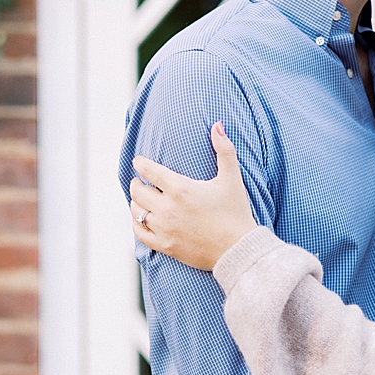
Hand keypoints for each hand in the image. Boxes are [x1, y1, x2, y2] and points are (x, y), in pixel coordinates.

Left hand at [130, 122, 257, 270]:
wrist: (239, 249)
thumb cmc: (236, 212)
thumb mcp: (232, 178)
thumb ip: (224, 149)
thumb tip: (217, 124)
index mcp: (180, 188)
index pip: (149, 170)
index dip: (140, 164)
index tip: (138, 162)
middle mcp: (168, 208)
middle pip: (138, 191)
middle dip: (137, 183)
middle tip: (140, 181)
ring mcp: (164, 228)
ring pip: (136, 212)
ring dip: (136, 203)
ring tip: (141, 200)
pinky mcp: (165, 245)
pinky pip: (140, 233)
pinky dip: (137, 225)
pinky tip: (141, 220)